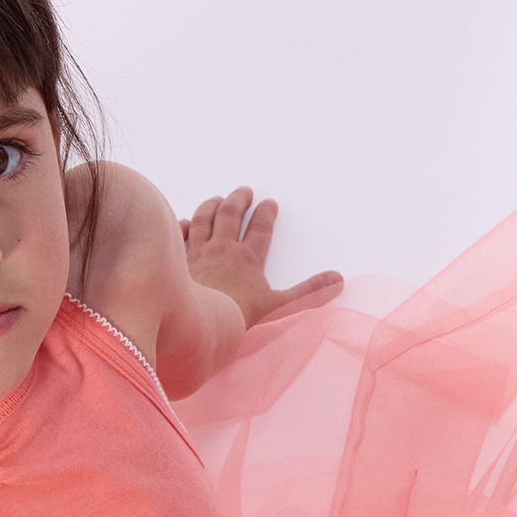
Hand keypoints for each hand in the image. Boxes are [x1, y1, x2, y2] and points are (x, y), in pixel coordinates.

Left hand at [180, 189, 343, 329]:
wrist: (200, 324)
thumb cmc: (238, 318)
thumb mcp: (280, 306)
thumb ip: (309, 292)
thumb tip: (337, 280)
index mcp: (248, 259)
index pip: (260, 228)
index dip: (266, 214)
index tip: (269, 203)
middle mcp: (223, 250)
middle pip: (230, 215)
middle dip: (239, 200)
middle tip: (244, 192)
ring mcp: (199, 254)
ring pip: (205, 219)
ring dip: (212, 206)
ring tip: (217, 199)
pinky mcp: (179, 262)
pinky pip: (181, 237)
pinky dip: (184, 227)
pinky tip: (185, 222)